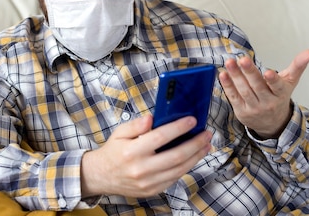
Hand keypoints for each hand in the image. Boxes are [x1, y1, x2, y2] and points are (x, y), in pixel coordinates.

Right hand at [80, 115, 211, 197]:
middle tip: (206, 134)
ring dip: (196, 156)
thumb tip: (151, 118)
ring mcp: (148, 182)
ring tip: (206, 145)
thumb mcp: (119, 133)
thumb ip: (135, 124)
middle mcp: (141, 169)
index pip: (160, 137)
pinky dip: (187, 167)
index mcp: (132, 151)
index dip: (179, 128)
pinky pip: (175, 178)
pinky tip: (193, 157)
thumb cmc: (113, 151)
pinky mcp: (152, 190)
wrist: (102, 176)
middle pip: (176, 156)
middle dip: (195, 144)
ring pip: (179, 169)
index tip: (192, 120)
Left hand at [219, 49, 308, 138]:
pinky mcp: (241, 112)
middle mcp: (268, 103)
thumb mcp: (290, 82)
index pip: (277, 87)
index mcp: (280, 94)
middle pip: (257, 87)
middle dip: (249, 72)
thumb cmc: (280, 97)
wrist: (272, 123)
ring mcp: (254, 108)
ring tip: (230, 62)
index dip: (273, 80)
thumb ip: (298, 66)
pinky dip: (228, 86)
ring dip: (235, 76)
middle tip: (243, 59)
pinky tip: (223, 74)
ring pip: (244, 91)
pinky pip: (234, 97)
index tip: (269, 72)